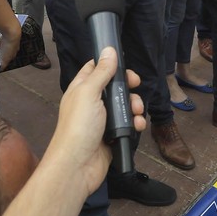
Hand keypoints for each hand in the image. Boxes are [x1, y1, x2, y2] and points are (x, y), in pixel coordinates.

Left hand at [0, 25, 21, 70]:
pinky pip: (4, 39)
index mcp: (15, 52)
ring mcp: (12, 39)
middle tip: (1, 56)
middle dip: (5, 54)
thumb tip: (2, 68)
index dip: (6, 60)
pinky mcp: (9, 34)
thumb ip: (4, 63)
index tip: (2, 62)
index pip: (11, 58)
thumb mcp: (5, 58)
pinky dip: (1, 42)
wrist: (12, 32)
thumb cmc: (10, 45)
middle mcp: (15, 46)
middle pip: (10, 51)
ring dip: (3, 48)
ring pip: (7, 45)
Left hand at [50, 47, 145, 195]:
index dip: (109, 64)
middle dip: (128, 86)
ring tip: (138, 111)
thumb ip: (101, 72)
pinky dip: (136, 123)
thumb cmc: (79, 126)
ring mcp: (103, 120)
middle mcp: (92, 102)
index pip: (95, 69)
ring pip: (125, 105)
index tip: (124, 64)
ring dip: (135, 106)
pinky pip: (128, 124)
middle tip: (136, 86)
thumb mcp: (89, 93)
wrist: (78, 166)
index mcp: (82, 89)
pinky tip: (138, 125)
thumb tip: (109, 50)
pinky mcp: (113, 135)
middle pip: (115, 86)